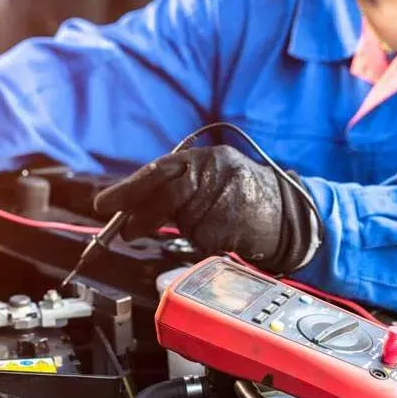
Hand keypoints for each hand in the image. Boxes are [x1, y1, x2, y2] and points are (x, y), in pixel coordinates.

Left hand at [94, 145, 317, 272]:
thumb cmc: (245, 196)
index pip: (157, 170)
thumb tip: (132, 204)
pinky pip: (202, 239)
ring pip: (183, 221)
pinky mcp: (232, 223)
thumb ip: (178, 184)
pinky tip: (228, 230)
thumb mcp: (212, 176)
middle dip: (141, 215)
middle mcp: (214, 171)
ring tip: (215, 221)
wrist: (292, 213)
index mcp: (205, 157)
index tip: (104, 204)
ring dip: (188, 228)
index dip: (128, 188)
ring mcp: (225, 197)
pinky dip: (207, 240)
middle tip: (125, 232)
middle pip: (165, 195)